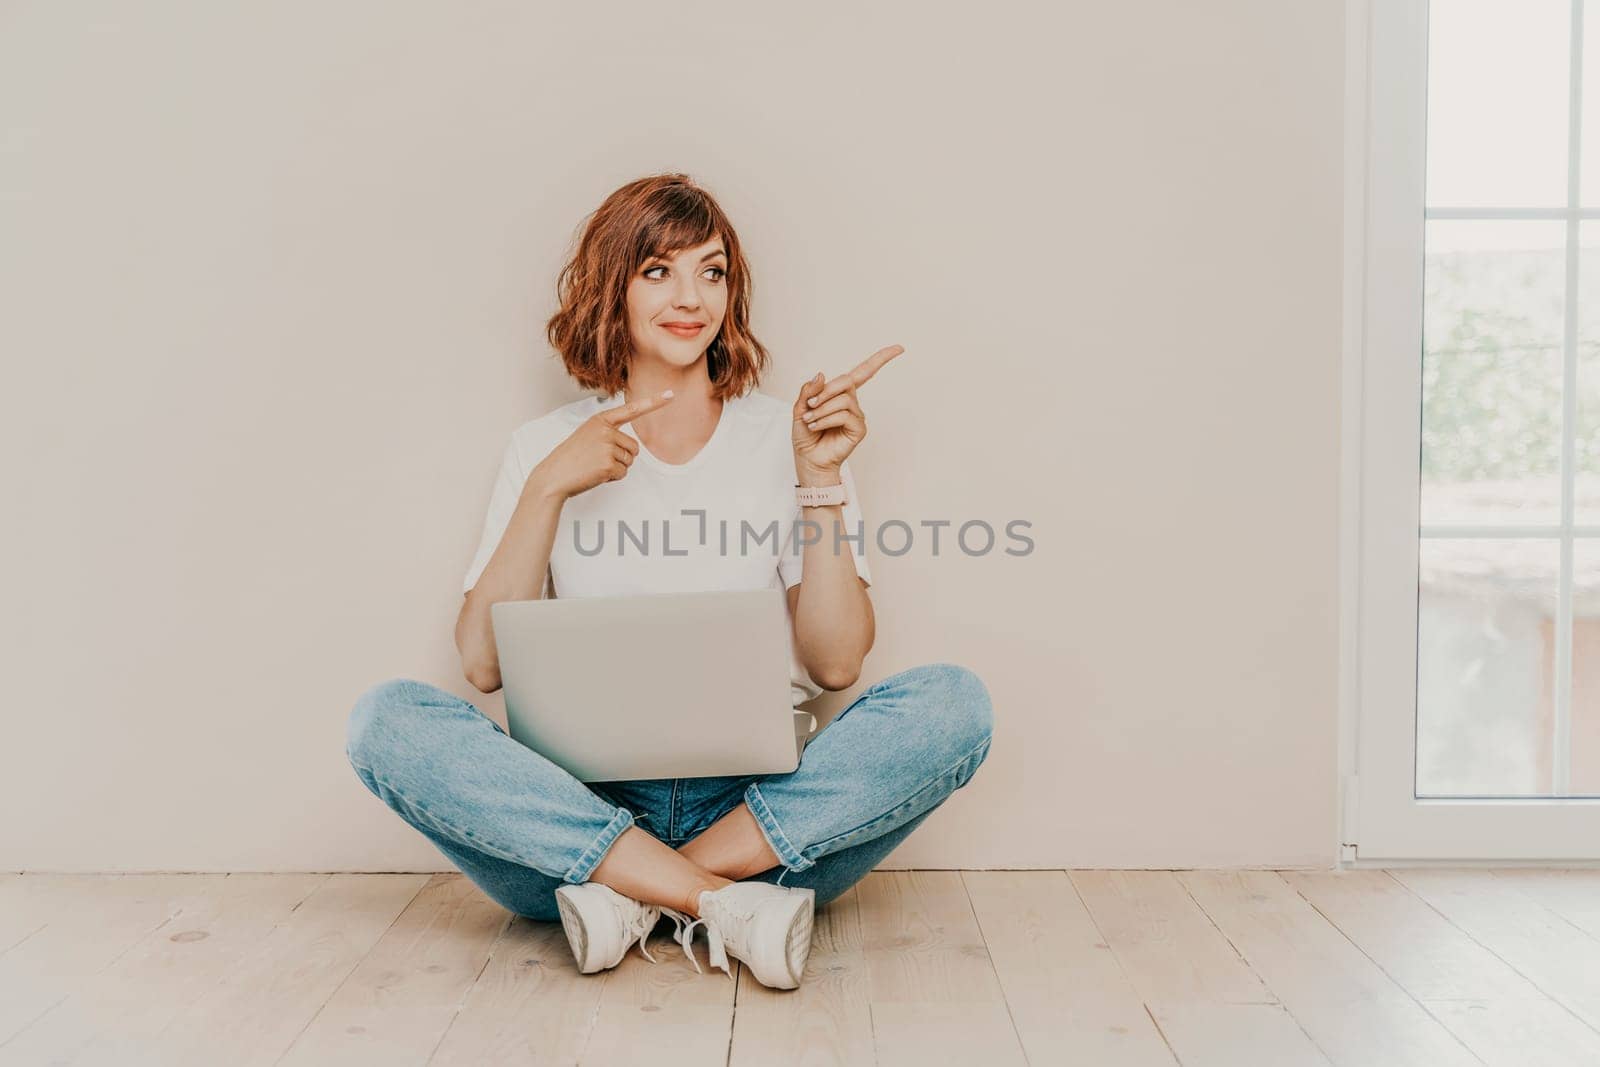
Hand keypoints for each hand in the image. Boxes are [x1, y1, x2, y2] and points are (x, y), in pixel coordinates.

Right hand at [528, 390, 673, 499]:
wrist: (554, 476)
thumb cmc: (570, 458)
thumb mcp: (587, 436)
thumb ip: (608, 434)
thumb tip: (631, 449)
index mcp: (600, 420)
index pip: (631, 409)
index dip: (653, 402)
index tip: (670, 395)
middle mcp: (605, 430)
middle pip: (634, 447)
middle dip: (622, 458)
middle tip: (597, 460)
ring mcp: (607, 446)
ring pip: (629, 461)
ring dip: (616, 468)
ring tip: (594, 466)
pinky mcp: (608, 463)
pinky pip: (623, 473)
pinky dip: (612, 478)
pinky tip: (595, 474)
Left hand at [792, 344, 903, 479]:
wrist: (808, 459)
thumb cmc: (806, 435)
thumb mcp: (801, 408)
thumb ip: (809, 391)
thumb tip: (821, 374)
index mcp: (840, 393)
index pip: (864, 372)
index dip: (881, 359)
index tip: (900, 348)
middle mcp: (851, 402)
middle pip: (847, 380)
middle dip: (826, 391)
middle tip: (810, 405)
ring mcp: (857, 416)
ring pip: (843, 400)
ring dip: (821, 409)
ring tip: (810, 420)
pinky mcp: (859, 429)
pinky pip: (844, 415)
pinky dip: (826, 419)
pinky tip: (816, 426)